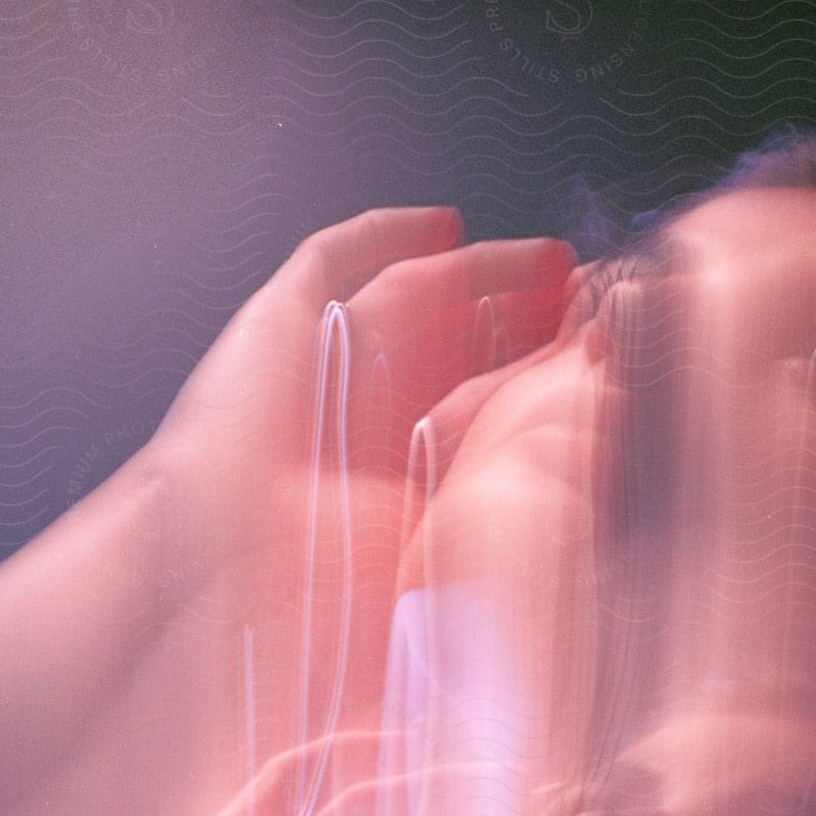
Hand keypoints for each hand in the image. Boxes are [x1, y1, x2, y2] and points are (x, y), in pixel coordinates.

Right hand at [145, 207, 575, 625]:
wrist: (215, 574)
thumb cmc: (312, 591)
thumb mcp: (433, 554)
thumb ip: (489, 516)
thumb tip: (569, 496)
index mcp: (403, 474)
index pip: (486, 407)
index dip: (541, 381)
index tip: (601, 366)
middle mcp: (364, 416)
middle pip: (458, 345)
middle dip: (525, 320)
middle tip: (591, 301)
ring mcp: (319, 364)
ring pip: (411, 297)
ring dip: (480, 272)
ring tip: (550, 262)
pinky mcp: (277, 325)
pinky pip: (332, 262)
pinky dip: (382, 234)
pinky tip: (440, 225)